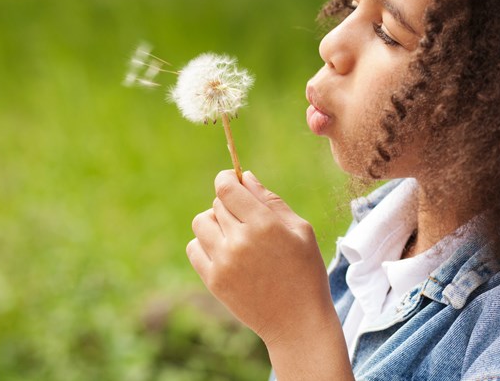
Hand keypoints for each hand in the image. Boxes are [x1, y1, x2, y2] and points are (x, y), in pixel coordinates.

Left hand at [186, 170, 336, 348]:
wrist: (297, 321)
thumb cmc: (305, 270)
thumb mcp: (300, 229)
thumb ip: (270, 200)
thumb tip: (244, 176)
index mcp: (264, 224)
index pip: (227, 188)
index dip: (227, 178)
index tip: (232, 180)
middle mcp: (240, 241)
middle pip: (217, 204)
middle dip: (230, 203)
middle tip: (248, 218)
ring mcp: (223, 262)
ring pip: (201, 222)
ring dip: (215, 222)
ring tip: (234, 233)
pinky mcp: (213, 280)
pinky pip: (194, 247)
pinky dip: (205, 244)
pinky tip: (225, 251)